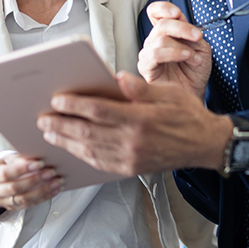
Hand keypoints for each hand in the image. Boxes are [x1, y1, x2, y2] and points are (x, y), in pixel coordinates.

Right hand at [0, 153, 63, 211]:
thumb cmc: (5, 165)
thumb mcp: (8, 158)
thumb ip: (19, 159)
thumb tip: (37, 159)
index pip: (5, 174)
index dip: (22, 169)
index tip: (40, 163)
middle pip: (14, 188)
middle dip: (35, 180)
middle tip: (52, 172)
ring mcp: (2, 202)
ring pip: (24, 199)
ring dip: (43, 190)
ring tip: (57, 181)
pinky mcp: (13, 208)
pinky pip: (30, 204)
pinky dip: (44, 196)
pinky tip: (55, 189)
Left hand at [37, 71, 232, 176]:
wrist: (205, 144)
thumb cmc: (187, 115)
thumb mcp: (168, 92)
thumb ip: (139, 88)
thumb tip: (116, 79)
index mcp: (141, 119)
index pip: (99, 111)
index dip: (74, 105)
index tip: (57, 99)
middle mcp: (134, 141)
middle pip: (88, 133)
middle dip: (61, 126)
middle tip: (43, 119)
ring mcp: (131, 158)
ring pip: (90, 151)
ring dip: (66, 142)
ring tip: (49, 134)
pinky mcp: (131, 168)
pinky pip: (100, 163)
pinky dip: (82, 156)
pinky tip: (71, 149)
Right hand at [139, 1, 211, 98]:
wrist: (195, 93)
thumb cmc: (195, 72)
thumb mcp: (199, 47)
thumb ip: (190, 31)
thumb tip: (182, 20)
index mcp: (166, 33)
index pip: (155, 12)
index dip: (163, 8)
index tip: (177, 13)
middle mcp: (155, 41)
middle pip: (161, 24)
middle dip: (182, 28)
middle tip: (197, 36)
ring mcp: (148, 54)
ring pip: (159, 39)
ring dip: (181, 46)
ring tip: (194, 56)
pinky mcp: (146, 68)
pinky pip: (154, 55)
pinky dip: (173, 53)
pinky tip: (186, 57)